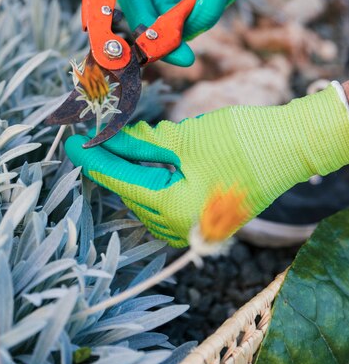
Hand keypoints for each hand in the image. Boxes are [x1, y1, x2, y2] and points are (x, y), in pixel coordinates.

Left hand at [65, 84, 348, 246]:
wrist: (292, 147)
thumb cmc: (242, 142)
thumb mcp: (184, 139)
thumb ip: (142, 142)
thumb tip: (110, 136)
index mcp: (174, 211)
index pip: (121, 183)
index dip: (94, 160)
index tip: (71, 144)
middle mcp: (182, 228)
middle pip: (132, 192)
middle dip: (111, 163)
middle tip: (92, 137)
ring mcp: (195, 226)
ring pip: (147, 197)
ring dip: (131, 170)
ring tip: (114, 143)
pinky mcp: (204, 216)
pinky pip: (166, 199)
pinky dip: (152, 177)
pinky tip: (142, 157)